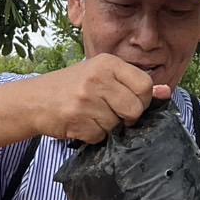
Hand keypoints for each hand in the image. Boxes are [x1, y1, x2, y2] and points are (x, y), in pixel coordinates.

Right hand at [30, 55, 171, 143]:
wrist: (34, 100)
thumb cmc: (71, 88)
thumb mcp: (102, 76)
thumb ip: (132, 83)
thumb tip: (166, 92)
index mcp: (108, 62)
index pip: (145, 85)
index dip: (142, 100)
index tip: (129, 102)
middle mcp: (98, 78)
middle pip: (134, 109)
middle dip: (127, 117)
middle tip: (110, 113)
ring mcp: (86, 99)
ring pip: (117, 125)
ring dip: (107, 127)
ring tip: (91, 116)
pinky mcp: (76, 119)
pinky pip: (100, 136)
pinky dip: (93, 135)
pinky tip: (82, 124)